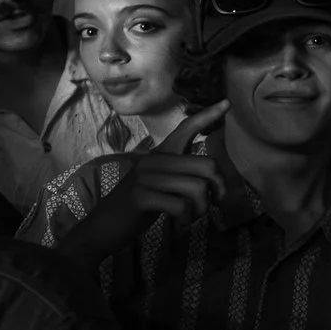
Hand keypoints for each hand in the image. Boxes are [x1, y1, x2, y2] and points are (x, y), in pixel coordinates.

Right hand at [54, 103, 228, 264]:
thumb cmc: (139, 206)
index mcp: (160, 154)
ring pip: (198, 188)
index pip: (186, 129)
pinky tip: (177, 224)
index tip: (227, 103)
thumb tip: (217, 182)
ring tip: (189, 218)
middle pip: (207, 166)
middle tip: (210, 205)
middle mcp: (154, 160)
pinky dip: (185, 220)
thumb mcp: (162, 186)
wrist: (103, 227)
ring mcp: (145, 177)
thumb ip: (184, 177)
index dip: (207, 116)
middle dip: (217, 190)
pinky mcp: (140, 196)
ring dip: (201, 210)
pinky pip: (181, 206)